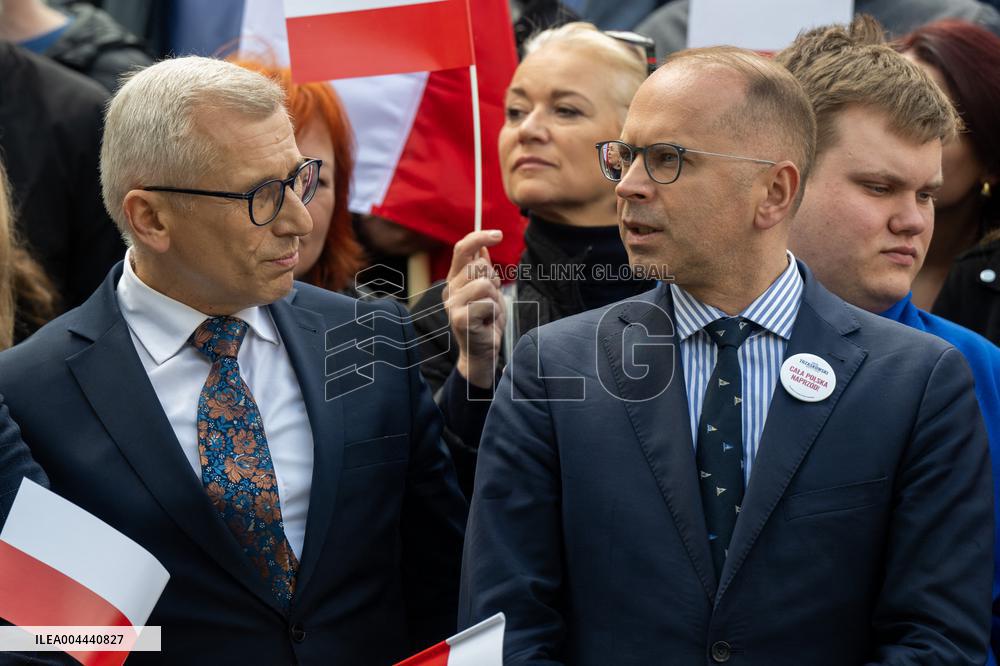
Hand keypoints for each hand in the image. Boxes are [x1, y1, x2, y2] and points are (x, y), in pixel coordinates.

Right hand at [443, 230, 505, 388]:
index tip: (498, 234)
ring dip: (495, 299)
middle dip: (493, 281)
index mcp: (456, 279)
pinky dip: (494, 313)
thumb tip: (483, 247)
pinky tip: (487, 323)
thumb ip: (483, 270)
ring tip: (489, 313)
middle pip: (478, 266)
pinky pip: (486, 303)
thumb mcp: (488, 291)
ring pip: (484, 284)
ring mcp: (452, 304)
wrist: (483, 351)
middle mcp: (450, 289)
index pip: (462, 249)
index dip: (479, 237)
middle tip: (491, 300)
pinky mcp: (459, 318)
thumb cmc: (486, 320)